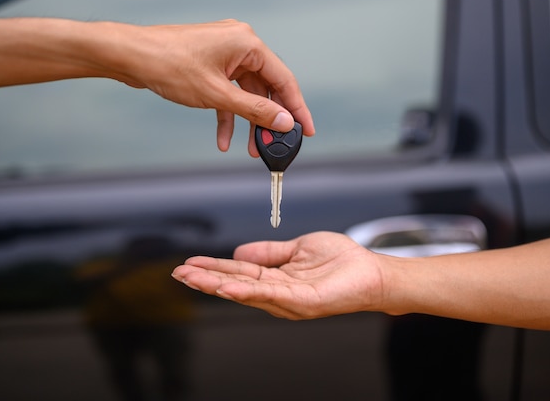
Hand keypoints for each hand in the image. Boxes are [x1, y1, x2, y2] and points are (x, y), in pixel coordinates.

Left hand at [0, 16, 313, 155]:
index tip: (306, 131)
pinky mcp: (210, 65)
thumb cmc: (169, 65)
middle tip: (274, 145)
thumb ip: (254, 110)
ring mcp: (224, 55)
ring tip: (250, 149)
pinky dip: (227, 115)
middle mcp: (240, 45)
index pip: (284, 80)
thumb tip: (283, 121)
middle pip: (266, 88)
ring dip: (247, 122)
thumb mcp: (217, 95)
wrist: (131, 56)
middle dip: (268, 120)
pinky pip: (228, 92)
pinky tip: (224, 139)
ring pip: (246, 94)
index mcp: (248, 44)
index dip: (297, 109)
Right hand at [172, 232, 385, 318]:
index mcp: (275, 279)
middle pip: (236, 284)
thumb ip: (268, 252)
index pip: (237, 272)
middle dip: (206, 279)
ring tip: (193, 278)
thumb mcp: (297, 248)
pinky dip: (246, 292)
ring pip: (247, 291)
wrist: (371, 271)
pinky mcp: (304, 301)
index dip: (213, 268)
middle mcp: (278, 293)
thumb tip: (237, 253)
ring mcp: (289, 300)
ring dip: (218, 285)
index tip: (188, 264)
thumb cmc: (341, 261)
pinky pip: (271, 296)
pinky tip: (227, 287)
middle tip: (178, 273)